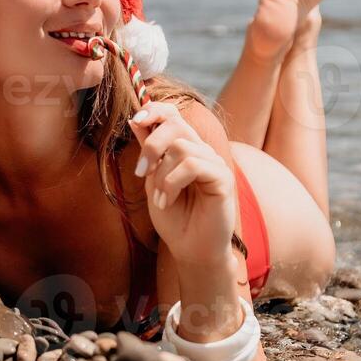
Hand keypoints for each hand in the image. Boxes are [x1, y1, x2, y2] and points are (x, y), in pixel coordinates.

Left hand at [128, 102, 235, 265]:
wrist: (191, 250)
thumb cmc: (174, 219)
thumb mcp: (153, 181)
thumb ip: (149, 152)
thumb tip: (136, 119)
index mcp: (186, 149)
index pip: (174, 115)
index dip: (155, 110)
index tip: (136, 120)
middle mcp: (202, 151)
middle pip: (176, 124)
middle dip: (151, 146)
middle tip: (141, 172)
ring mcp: (215, 163)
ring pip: (182, 147)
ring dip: (162, 175)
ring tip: (161, 198)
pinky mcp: (223, 178)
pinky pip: (193, 165)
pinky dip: (173, 183)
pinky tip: (168, 201)